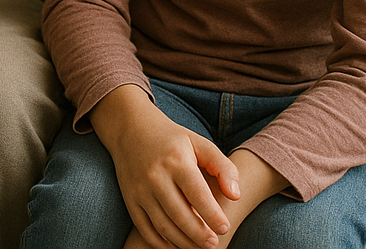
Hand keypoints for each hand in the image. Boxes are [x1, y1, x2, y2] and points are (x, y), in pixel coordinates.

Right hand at [92, 86, 239, 248]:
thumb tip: (236, 195)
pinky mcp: (129, 198)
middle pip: (180, 215)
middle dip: (200, 236)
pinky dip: (160, 243)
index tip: (224, 227)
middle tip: (214, 244)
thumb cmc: (172, 139)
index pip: (198, 195)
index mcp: (176, 161)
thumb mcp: (199, 143)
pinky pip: (145, 228)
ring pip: (163, 226)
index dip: (213, 216)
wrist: (130, 128)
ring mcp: (140, 189)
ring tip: (199, 246)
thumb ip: (223, 167)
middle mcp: (155, 176)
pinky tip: (175, 245)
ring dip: (184, 242)